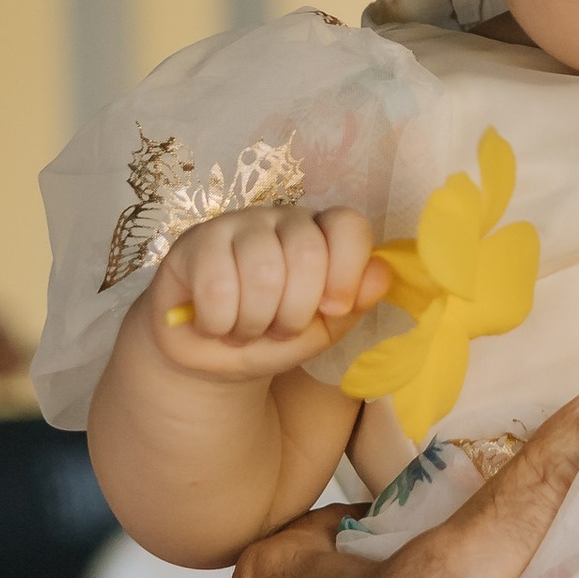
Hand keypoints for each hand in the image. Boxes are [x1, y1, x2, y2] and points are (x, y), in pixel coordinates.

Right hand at [146, 204, 388, 384]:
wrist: (211, 358)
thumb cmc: (272, 336)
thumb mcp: (323, 329)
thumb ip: (357, 302)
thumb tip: (381, 272)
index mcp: (322, 234)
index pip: (349, 226)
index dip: (347, 272)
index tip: (334, 310)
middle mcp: (283, 219)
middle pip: (307, 253)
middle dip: (295, 312)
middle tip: (279, 329)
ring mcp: (238, 224)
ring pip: (263, 271)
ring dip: (255, 322)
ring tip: (246, 329)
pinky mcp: (197, 242)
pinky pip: (217, 284)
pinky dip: (220, 321)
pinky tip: (215, 324)